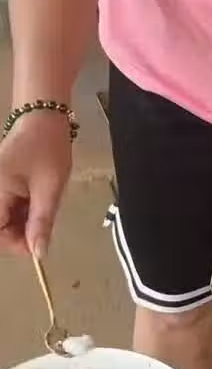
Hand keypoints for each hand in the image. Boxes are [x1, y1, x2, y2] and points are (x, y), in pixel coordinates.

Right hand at [0, 112, 71, 256]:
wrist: (44, 115)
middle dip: (20, 232)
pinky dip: (23, 209)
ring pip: (4, 217)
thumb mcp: (50, 188)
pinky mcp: (2, 183)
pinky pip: (7, 205)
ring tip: (44, 206)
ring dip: (23, 221)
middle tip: (44, 224)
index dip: (15, 243)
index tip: (38, 243)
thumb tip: (38, 253)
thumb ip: (42, 222)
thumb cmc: (47, 147)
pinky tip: (38, 200)